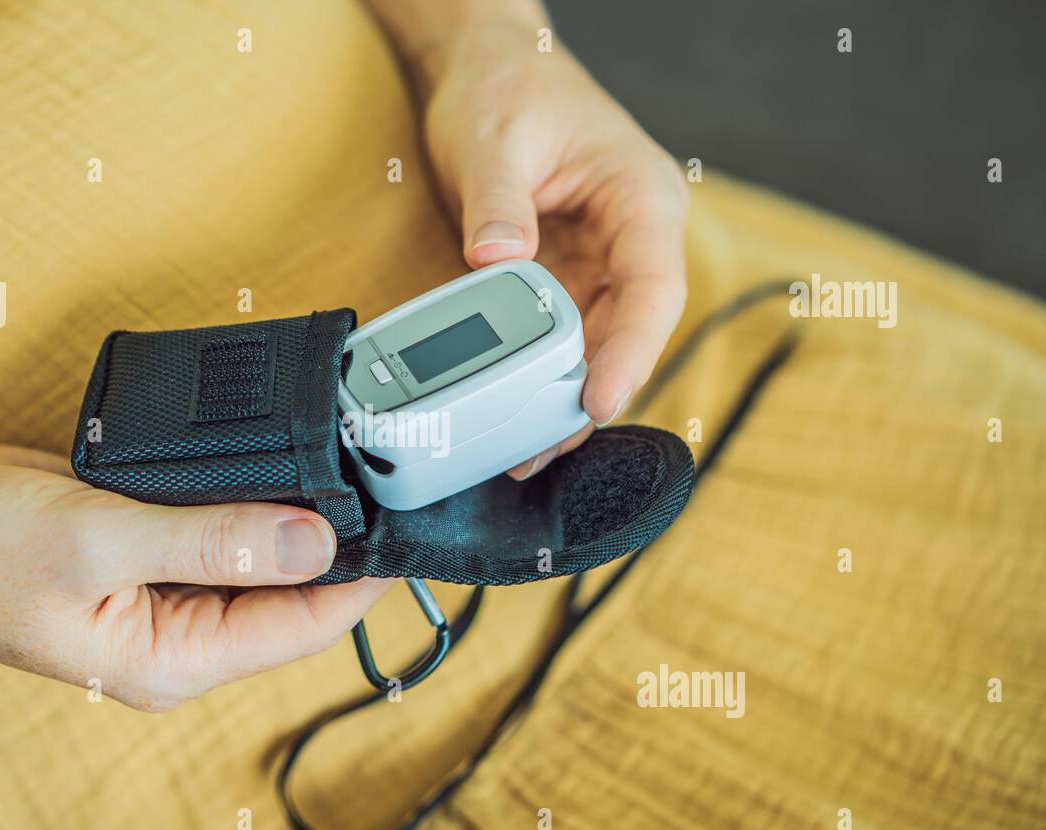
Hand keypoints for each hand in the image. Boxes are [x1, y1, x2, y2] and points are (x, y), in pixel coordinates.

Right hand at [0, 443, 391, 708]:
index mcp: (174, 657)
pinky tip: (272, 454)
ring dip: (293, 510)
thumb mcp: (95, 540)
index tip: (412, 519)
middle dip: (338, 537)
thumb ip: (211, 539)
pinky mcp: (145, 546)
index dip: (367, 575)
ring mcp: (162, 589)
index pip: (304, 624)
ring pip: (257, 554)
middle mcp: (178, 633)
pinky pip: (218, 525)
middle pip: (291, 592)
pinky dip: (246, 492)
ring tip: (346, 455)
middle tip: (386, 469)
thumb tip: (314, 538)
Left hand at [418, 19, 688, 476]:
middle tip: (545, 449)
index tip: (597, 400)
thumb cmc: (507, 87)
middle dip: (591, 394)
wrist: (488, 67)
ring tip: (526, 449)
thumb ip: (497, 200)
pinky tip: (519, 411)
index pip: (654, 288)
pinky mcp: (567, 275)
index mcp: (641, 197)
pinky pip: (565, 335)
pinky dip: (543, 373)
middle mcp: (632, 237)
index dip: (632, 352)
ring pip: (598, 344)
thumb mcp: (495, 138)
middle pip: (629, 332)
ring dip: (564, 396)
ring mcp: (601, 260)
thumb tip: (498, 258)